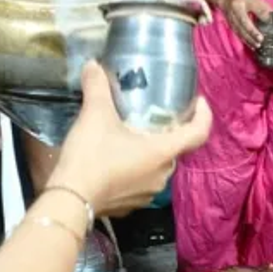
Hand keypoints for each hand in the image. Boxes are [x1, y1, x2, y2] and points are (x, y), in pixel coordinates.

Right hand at [52, 61, 210, 217]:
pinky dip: (133, 169)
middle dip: (167, 132)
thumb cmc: (91, 156)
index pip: (198, 133)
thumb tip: (93, 65)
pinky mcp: (130, 206)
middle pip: (174, 149)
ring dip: (148, 152)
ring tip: (130, 135)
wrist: (69, 200)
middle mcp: (162, 176)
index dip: (203, 115)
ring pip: (156, 167)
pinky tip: (114, 159)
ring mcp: (147, 194)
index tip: (199, 103)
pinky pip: (139, 182)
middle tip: (150, 116)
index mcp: (163, 152)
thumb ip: (97, 87)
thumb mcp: (95, 115)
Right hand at [221, 0, 271, 49]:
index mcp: (237, 7)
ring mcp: (230, 22)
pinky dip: (246, 41)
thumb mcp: (253, 0)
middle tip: (260, 44)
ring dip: (248, 41)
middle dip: (251, 38)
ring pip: (240, 34)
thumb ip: (261, 10)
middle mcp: (232, 16)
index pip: (244, 21)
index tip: (260, 37)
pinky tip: (252, 46)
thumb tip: (270, 21)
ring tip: (257, 46)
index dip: (252, 30)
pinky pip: (239, 36)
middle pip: (242, 30)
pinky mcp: (231, 27)